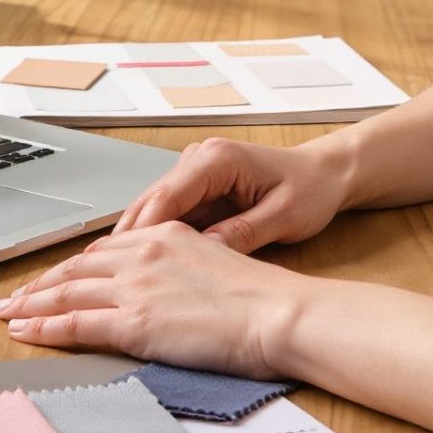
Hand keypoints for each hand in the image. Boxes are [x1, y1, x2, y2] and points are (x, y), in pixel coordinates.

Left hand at [0, 223, 309, 376]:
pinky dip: (44, 328)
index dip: (74, 268)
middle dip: (42, 284)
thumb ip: (184, 270)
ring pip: (67, 293)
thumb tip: (169, 290)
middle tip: (16, 296)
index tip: (56, 278)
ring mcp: (135, 287)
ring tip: (9, 314)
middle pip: (77, 269)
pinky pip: (75, 324)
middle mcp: (143, 254)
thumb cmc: (264, 299)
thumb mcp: (218, 266)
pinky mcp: (133, 321)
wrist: (279, 313)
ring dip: (32, 305)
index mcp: (166, 237)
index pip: (105, 251)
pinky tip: (26, 333)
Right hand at [112, 137, 353, 252]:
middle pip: (151, 201)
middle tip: (107, 271)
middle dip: (128, 238)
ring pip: (155, 209)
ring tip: (117, 273)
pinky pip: (170, 216)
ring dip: (138, 240)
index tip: (125, 260)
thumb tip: (206, 254)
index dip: (144, 230)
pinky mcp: (199, 189)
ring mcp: (196, 173)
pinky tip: (144, 265)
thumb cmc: (311, 189)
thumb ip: (242, 233)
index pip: (168, 194)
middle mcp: (200, 159)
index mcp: (217, 158)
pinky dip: (156, 239)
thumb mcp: (283, 216)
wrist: (325, 175)